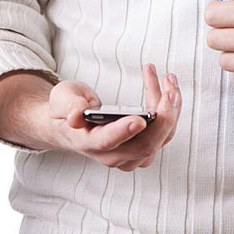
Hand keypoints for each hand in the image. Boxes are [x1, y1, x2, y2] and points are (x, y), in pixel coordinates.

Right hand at [0, 64, 180, 170]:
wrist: (69, 124)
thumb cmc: (66, 109)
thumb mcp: (61, 100)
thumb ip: (69, 106)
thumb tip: (75, 116)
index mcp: (89, 142)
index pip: (107, 141)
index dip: (124, 131)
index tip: (139, 118)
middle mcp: (112, 154)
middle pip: (144, 145)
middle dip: (162, 117)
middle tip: (170, 90)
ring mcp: (129, 154)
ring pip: (160, 139)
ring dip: (171, 110)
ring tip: (169, 79)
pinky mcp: (142, 146)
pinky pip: (164, 132)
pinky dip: (170, 110)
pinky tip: (168, 87)